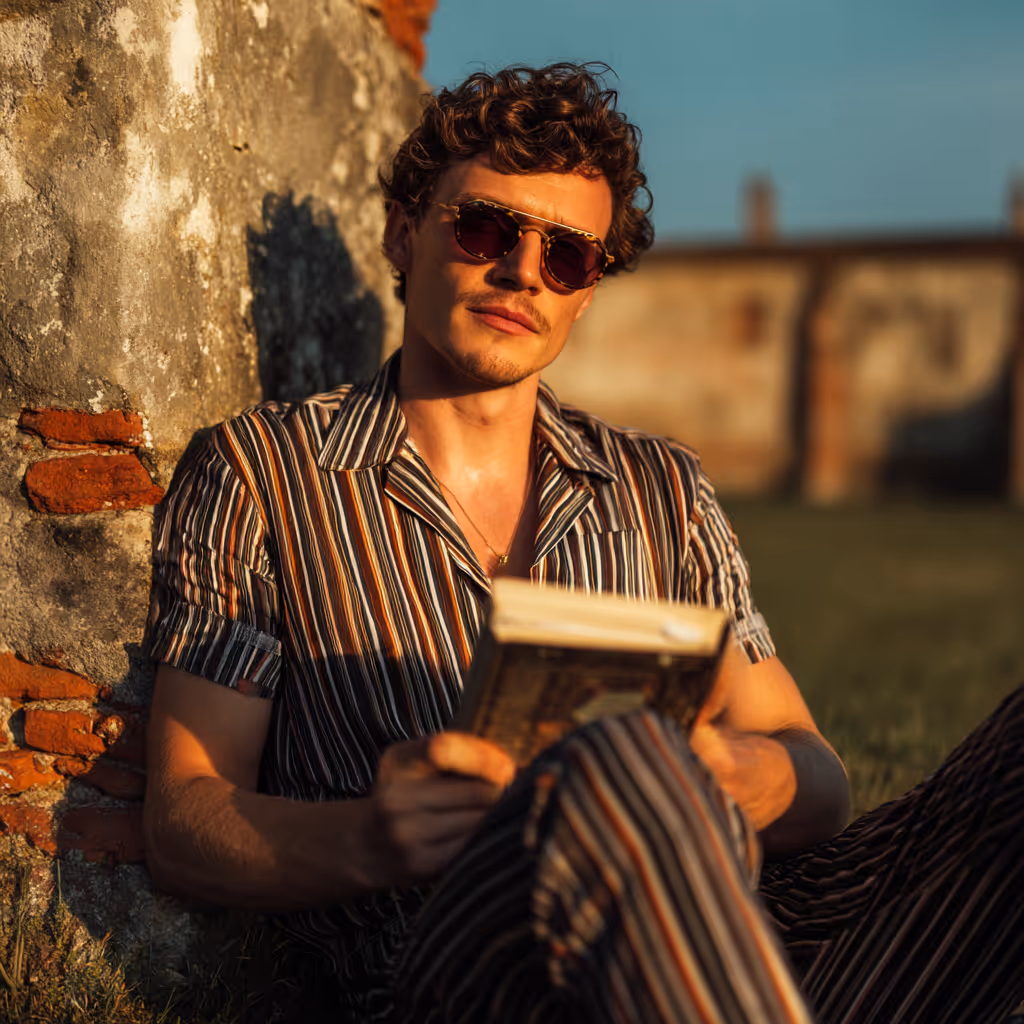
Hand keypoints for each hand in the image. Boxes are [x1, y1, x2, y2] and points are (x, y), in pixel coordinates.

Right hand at [368, 732, 515, 885]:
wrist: (368, 844)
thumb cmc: (410, 792)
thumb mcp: (419, 761)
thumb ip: (460, 753)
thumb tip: (511, 769)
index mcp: (398, 761)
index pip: (442, 749)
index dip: (482, 757)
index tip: (507, 768)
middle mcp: (397, 797)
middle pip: (475, 791)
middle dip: (502, 792)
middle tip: (513, 793)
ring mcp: (406, 833)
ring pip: (478, 822)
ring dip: (498, 816)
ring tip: (500, 812)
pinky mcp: (421, 864)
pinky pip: (471, 847)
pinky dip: (485, 839)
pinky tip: (486, 834)